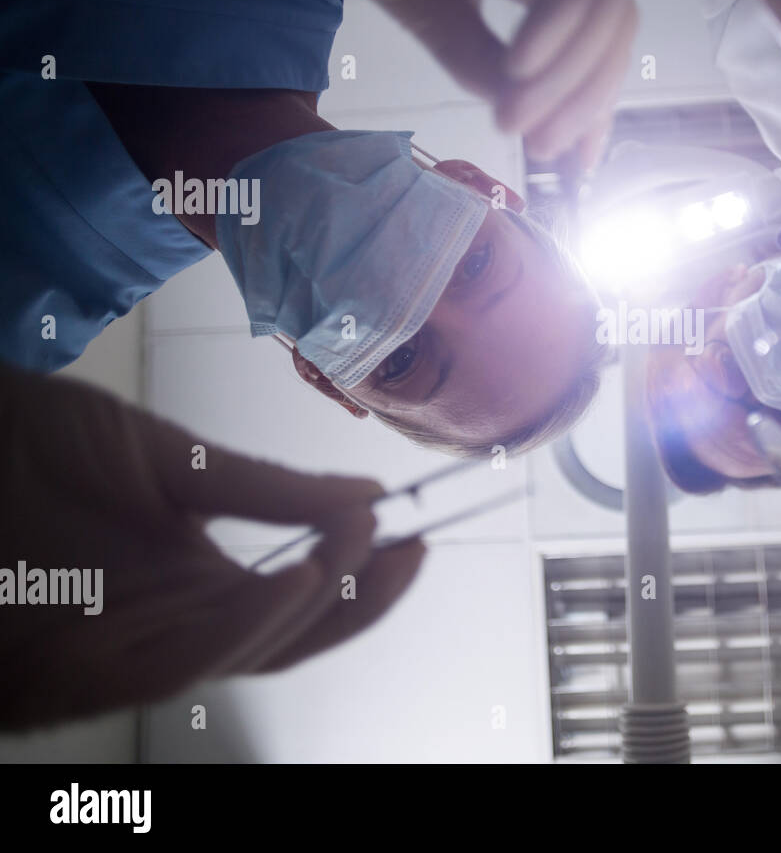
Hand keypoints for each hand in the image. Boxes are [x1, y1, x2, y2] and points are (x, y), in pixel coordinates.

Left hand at [0, 364, 424, 728]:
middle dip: (351, 603)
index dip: (361, 584)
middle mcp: (168, 625)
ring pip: (238, 656)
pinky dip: (240, 628)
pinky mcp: (73, 667)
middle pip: (282, 642)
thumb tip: (369, 497)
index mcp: (195, 584)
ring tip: (344, 552)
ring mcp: (121, 649)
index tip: (410, 536)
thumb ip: (269, 487)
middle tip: (399, 550)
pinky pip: (176, 664)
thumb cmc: (40, 443)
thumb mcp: (175, 459)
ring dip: (302, 610)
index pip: (296, 604)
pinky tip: (287, 575)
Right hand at [276, 0, 636, 168]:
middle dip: (582, 97)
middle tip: (537, 147)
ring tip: (515, 115)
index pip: (604, 40)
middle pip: (617, 24)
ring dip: (568, 70)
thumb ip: (488, 68)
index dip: (597, 102)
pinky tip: (520, 62)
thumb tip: (535, 127)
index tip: (578, 165)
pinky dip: (561, 17)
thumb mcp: (439, 15)